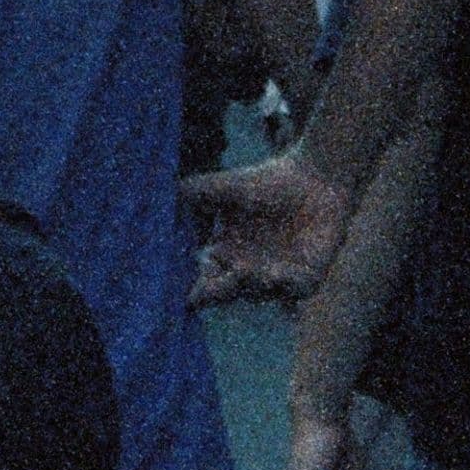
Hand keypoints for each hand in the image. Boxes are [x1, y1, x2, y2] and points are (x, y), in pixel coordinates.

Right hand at [184, 153, 349, 305]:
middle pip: (226, 292)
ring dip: (248, 285)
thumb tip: (155, 200)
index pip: (202, 278)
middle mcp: (248, 273)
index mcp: (225, 257)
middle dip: (214, 292)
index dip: (189, 283)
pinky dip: (285, 285)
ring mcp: (277, 279)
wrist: (313, 177)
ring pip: (258, 292)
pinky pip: (294, 289)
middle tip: (200, 291)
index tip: (173, 284)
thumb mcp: (223, 188)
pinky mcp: (307, 278)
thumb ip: (191, 194)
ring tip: (241, 272)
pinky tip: (274, 275)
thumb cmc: (267, 183)